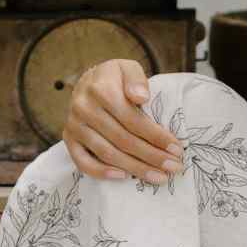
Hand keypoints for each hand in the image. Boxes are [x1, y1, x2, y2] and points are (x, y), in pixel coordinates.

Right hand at [63, 57, 185, 183]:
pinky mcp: (69, 139)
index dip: (156, 136)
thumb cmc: (115, 78)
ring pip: (108, 154)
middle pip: (123, 139)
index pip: (133, 119)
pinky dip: (102, 173)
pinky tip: (124, 177)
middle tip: (174, 167)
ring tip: (159, 177)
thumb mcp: (127, 68)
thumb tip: (141, 97)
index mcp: (101, 89)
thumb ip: (136, 79)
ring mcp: (74, 125)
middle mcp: (84, 108)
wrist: (88, 82)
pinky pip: (83, 162)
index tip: (177, 149)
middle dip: (152, 156)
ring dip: (135, 168)